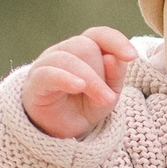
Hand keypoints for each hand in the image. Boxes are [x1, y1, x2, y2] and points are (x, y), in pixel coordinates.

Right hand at [23, 27, 140, 139]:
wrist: (59, 133)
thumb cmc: (84, 107)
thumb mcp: (108, 94)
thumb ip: (114, 76)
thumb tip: (114, 58)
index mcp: (83, 50)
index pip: (99, 34)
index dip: (116, 41)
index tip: (132, 56)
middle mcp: (63, 51)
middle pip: (85, 46)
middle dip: (102, 72)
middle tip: (107, 97)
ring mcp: (46, 64)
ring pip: (68, 58)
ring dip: (90, 80)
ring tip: (102, 99)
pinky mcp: (35, 82)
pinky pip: (49, 73)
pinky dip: (65, 78)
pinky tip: (78, 86)